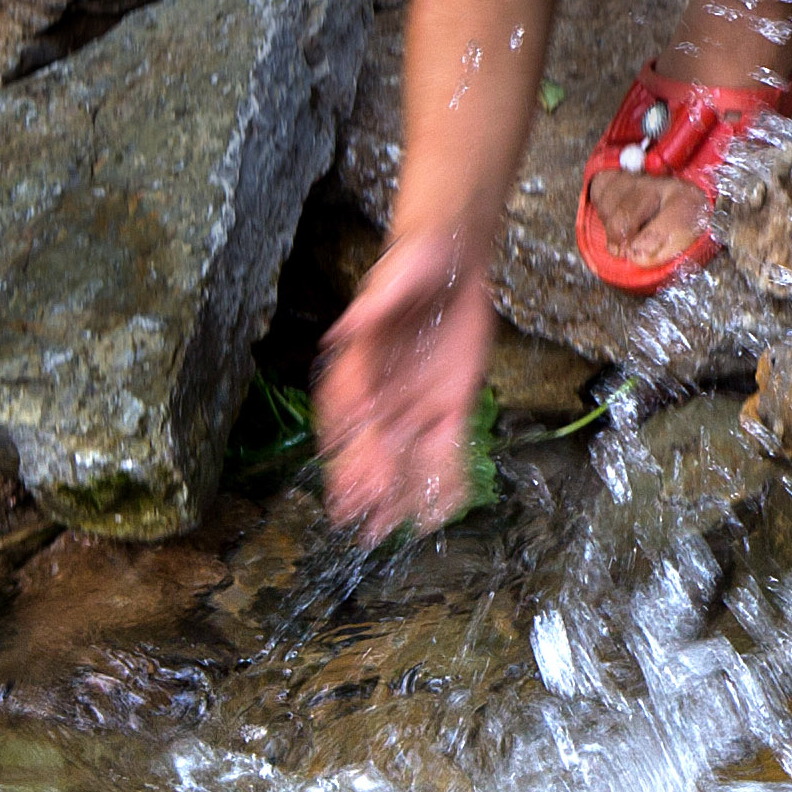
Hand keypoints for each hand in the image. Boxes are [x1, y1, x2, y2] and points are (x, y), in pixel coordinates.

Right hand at [312, 230, 494, 536]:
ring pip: (405, 456)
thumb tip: (341, 332)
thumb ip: (372, 308)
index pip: (347, 414)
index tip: (340, 477)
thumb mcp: (396, 277)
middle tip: (361, 522)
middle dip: (367, 483)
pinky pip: (448, 447)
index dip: (344, 450)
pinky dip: (446, 478)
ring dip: (397, 494)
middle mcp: (384, 390)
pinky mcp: (451, 403)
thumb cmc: (413, 266)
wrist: (451, 260)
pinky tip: (442, 510)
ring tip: (386, 531)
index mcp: (362, 363)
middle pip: (372, 444)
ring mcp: (417, 401)